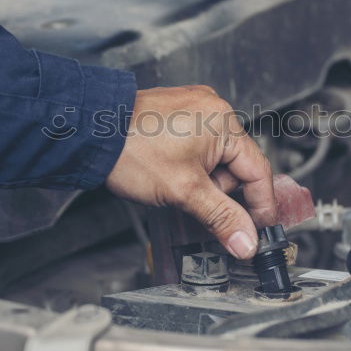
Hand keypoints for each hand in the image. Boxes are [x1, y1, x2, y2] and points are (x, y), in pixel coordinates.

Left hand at [105, 86, 275, 258]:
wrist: (89, 132)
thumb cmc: (132, 151)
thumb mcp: (184, 191)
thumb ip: (221, 218)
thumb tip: (246, 241)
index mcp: (224, 122)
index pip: (258, 171)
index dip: (261, 205)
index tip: (259, 230)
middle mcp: (213, 109)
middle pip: (235, 166)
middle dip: (219, 192)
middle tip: (195, 203)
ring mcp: (194, 109)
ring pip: (215, 159)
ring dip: (202, 181)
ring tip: (174, 186)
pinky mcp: (177, 114)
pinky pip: (198, 147)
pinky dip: (191, 168)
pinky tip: (170, 175)